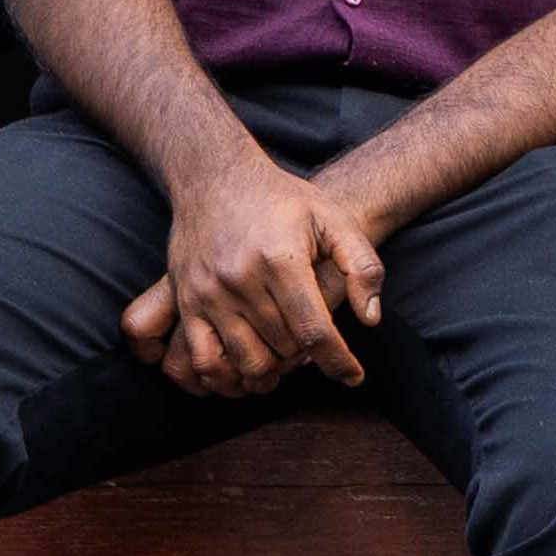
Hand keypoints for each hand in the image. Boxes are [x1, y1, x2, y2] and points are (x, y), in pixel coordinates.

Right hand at [123, 145, 381, 395]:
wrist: (217, 178)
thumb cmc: (284, 200)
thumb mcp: (335, 219)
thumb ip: (363, 266)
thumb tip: (369, 318)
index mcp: (282, 260)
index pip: (315, 330)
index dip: (338, 361)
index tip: (353, 377)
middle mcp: (242, 280)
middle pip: (283, 349)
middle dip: (306, 359)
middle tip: (315, 350)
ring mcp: (209, 293)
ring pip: (246, 362)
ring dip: (272, 374)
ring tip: (286, 363)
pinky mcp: (186, 302)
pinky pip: (203, 359)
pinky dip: (226, 378)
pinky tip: (245, 372)